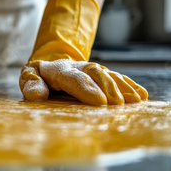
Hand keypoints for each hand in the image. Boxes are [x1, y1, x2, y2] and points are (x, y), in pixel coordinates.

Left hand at [20, 59, 147, 104]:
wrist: (49, 65)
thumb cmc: (38, 78)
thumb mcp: (28, 78)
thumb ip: (31, 85)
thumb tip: (37, 95)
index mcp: (58, 70)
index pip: (73, 78)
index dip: (87, 88)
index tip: (100, 102)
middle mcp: (78, 67)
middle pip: (95, 73)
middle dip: (108, 87)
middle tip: (118, 104)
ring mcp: (91, 69)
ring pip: (108, 74)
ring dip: (122, 87)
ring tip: (135, 101)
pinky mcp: (101, 75)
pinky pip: (117, 77)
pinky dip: (129, 86)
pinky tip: (142, 96)